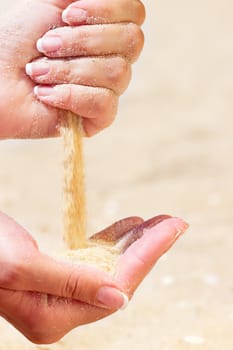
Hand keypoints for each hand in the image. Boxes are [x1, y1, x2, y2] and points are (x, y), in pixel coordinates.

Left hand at [0, 0, 144, 137]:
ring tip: (39, 72)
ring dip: (70, 70)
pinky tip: (47, 95)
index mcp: (106, 29)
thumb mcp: (50, 1)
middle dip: (83, 41)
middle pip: (133, 42)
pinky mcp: (99, 117)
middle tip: (46, 45)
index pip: (135, 13)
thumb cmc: (17, 41)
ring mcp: (108, 88)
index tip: (68, 15)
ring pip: (118, 74)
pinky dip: (72, 95)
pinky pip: (105, 104)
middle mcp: (112, 57)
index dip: (106, 11)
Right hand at [0, 211, 187, 343]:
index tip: (173, 228)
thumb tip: (118, 299)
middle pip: (119, 278)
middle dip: (148, 248)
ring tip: (158, 222)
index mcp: (53, 316)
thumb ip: (69, 284)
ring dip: (134, 243)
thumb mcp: (21, 265)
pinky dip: (112, 241)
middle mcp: (60, 311)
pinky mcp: (58, 276)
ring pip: (110, 267)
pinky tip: (130, 227)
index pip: (116, 286)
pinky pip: (94, 259)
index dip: (148, 255)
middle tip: (174, 222)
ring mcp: (60, 294)